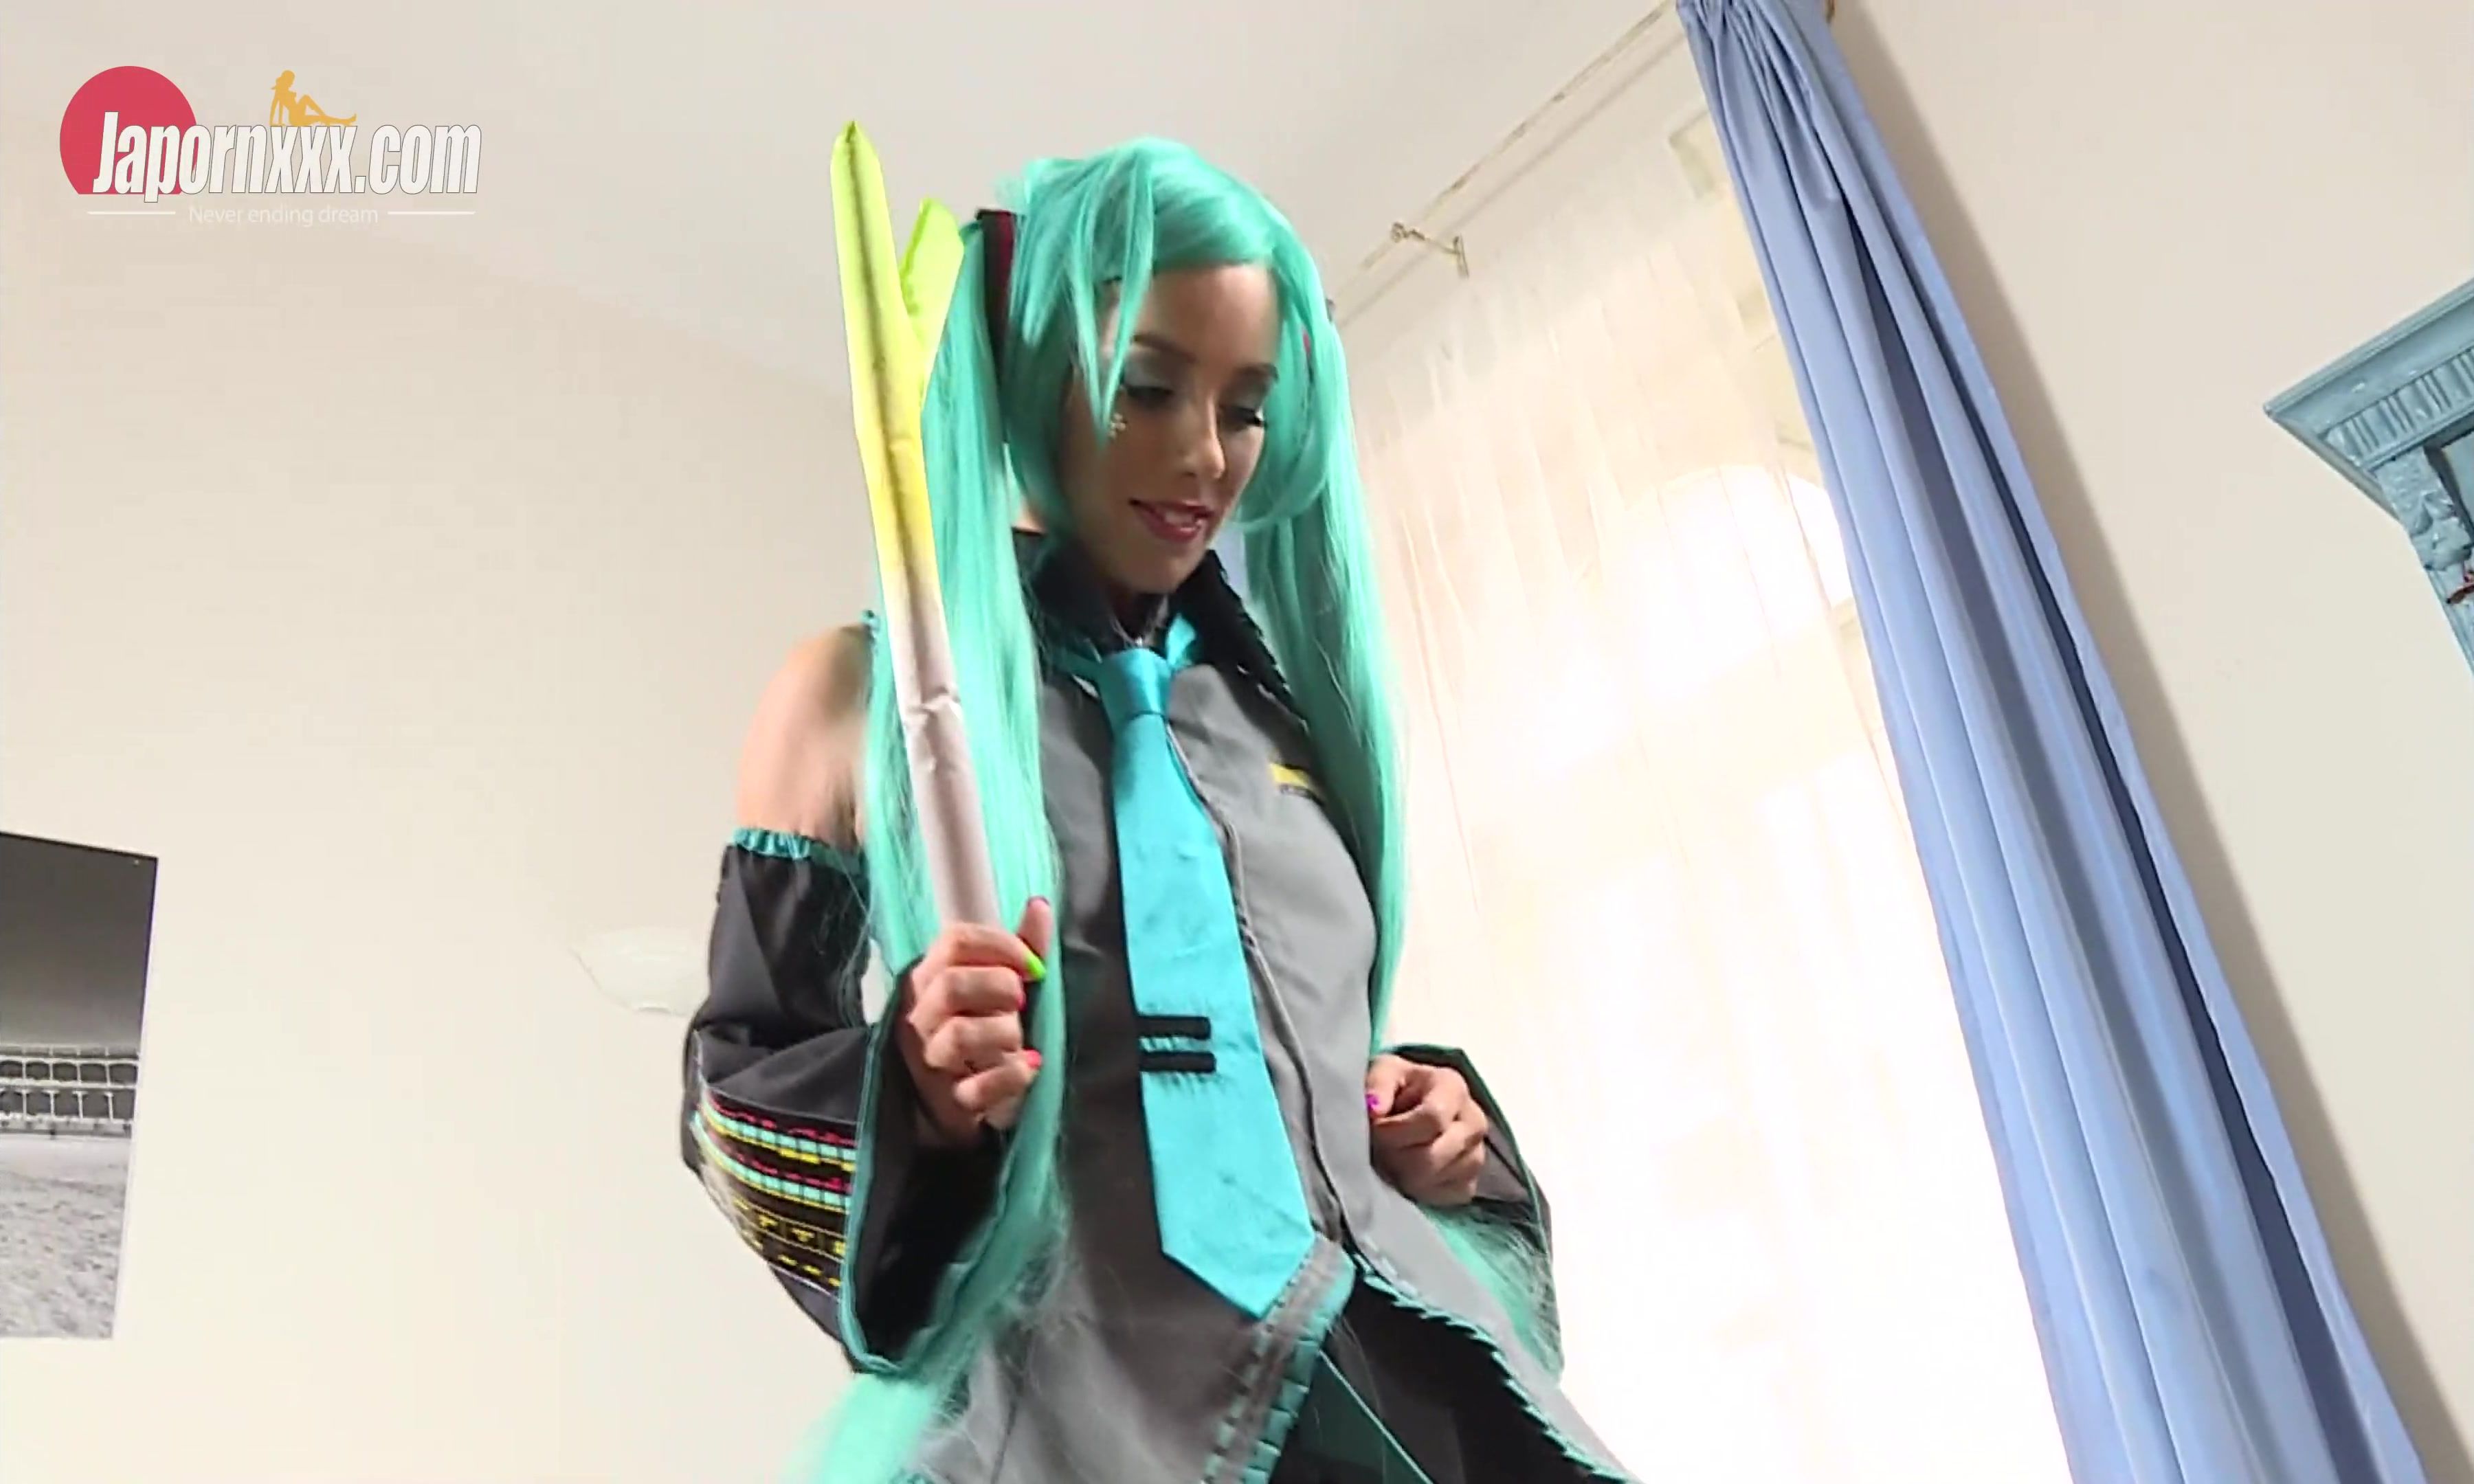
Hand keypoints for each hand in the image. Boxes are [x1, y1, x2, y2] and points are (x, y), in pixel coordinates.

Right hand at [894, 898, 1051, 1148]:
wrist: (958, 1100)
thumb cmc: (983, 1029)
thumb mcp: (1001, 984)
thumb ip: (1020, 947)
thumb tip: (1039, 905)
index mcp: (929, 978)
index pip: (954, 941)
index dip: (1000, 945)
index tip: (1032, 965)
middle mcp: (921, 1017)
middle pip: (951, 985)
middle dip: (1000, 988)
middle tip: (1022, 1001)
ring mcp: (930, 1061)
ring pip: (959, 1036)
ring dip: (1003, 1033)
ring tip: (1018, 1041)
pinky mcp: (951, 1102)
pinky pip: (978, 1088)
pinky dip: (1011, 1076)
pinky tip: (1028, 1067)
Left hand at [1365, 1054, 1487, 1206]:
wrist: (1407, 1110)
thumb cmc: (1395, 1089)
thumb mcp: (1382, 1073)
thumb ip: (1377, 1084)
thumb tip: (1375, 1108)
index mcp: (1453, 1087)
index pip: (1433, 1118)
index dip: (1396, 1130)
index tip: (1376, 1128)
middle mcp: (1474, 1121)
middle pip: (1433, 1156)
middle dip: (1396, 1157)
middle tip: (1381, 1148)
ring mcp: (1476, 1154)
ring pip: (1437, 1179)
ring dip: (1405, 1175)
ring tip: (1394, 1158)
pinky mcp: (1471, 1182)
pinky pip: (1446, 1196)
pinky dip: (1421, 1190)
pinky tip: (1409, 1173)